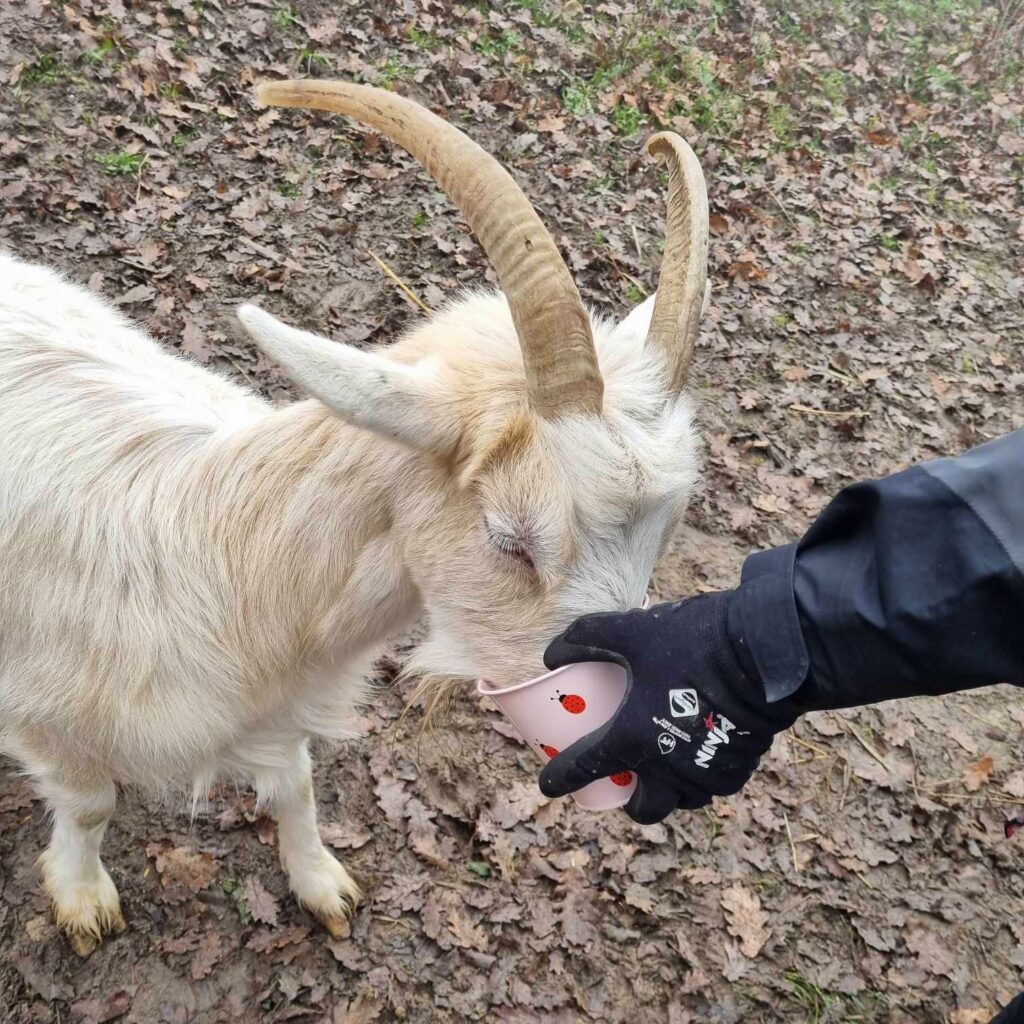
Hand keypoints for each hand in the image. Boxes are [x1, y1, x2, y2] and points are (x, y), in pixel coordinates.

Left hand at [538, 592, 797, 823]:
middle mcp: (667, 769)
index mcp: (632, 739)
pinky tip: (699, 751)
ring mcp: (706, 773)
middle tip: (626, 781)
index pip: (584, 769)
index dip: (559, 778)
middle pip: (645, 809)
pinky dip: (700, 775)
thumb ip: (586, 638)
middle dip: (630, 802)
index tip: (548, 785)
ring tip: (664, 763)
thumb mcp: (630, 631)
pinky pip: (713, 785)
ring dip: (668, 789)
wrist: (764, 652)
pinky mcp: (739, 767)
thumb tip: (552, 653)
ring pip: (682, 800)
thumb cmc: (691, 642)